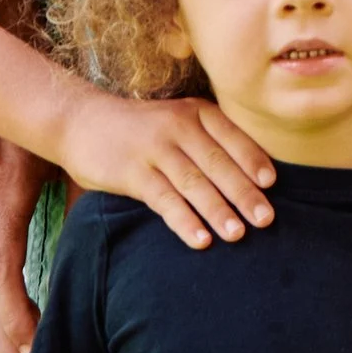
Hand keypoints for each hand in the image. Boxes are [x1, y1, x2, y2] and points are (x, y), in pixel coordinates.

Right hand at [58, 84, 277, 255]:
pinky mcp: (131, 172)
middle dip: (243, 193)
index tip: (271, 184)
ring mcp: (153, 149)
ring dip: (217, 211)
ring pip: (193, 183)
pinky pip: (163, 200)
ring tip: (238, 234)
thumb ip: (208, 141)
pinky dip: (184, 221)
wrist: (80, 121)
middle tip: (266, 219)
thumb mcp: (177, 121)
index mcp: (196, 113)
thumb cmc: (141, 129)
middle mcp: (178, 126)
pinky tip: (200, 240)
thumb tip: (251, 179)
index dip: (253, 160)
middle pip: (217, 163)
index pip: (232, 137)